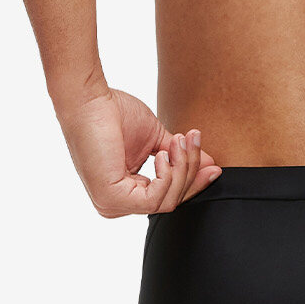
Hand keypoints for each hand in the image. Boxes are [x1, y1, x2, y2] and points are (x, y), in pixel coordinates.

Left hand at [58, 86, 219, 216]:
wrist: (89, 99)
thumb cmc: (113, 113)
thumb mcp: (156, 139)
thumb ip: (179, 156)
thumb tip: (208, 164)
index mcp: (124, 192)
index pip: (167, 197)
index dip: (193, 182)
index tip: (215, 167)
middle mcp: (116, 204)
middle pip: (171, 201)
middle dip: (190, 171)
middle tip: (194, 141)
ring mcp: (111, 205)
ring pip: (166, 201)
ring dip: (180, 169)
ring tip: (177, 141)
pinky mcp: (110, 199)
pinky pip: (154, 200)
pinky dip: (166, 176)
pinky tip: (163, 155)